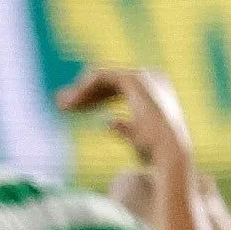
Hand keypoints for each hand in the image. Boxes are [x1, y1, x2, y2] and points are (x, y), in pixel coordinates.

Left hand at [57, 66, 192, 168]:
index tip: (74, 109)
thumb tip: (110, 122)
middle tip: (62, 105)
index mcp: (154, 94)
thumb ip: (124, 127)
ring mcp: (144, 76)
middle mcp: (152, 80)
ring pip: (101, 79)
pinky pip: (100, 76)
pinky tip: (73, 102)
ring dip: (80, 92)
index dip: (94, 98)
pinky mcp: (133, 78)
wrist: (168, 153)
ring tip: (63, 107)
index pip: (117, 90)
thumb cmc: (155, 152)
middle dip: (84, 94)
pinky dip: (85, 88)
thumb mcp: (135, 137)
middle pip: (107, 83)